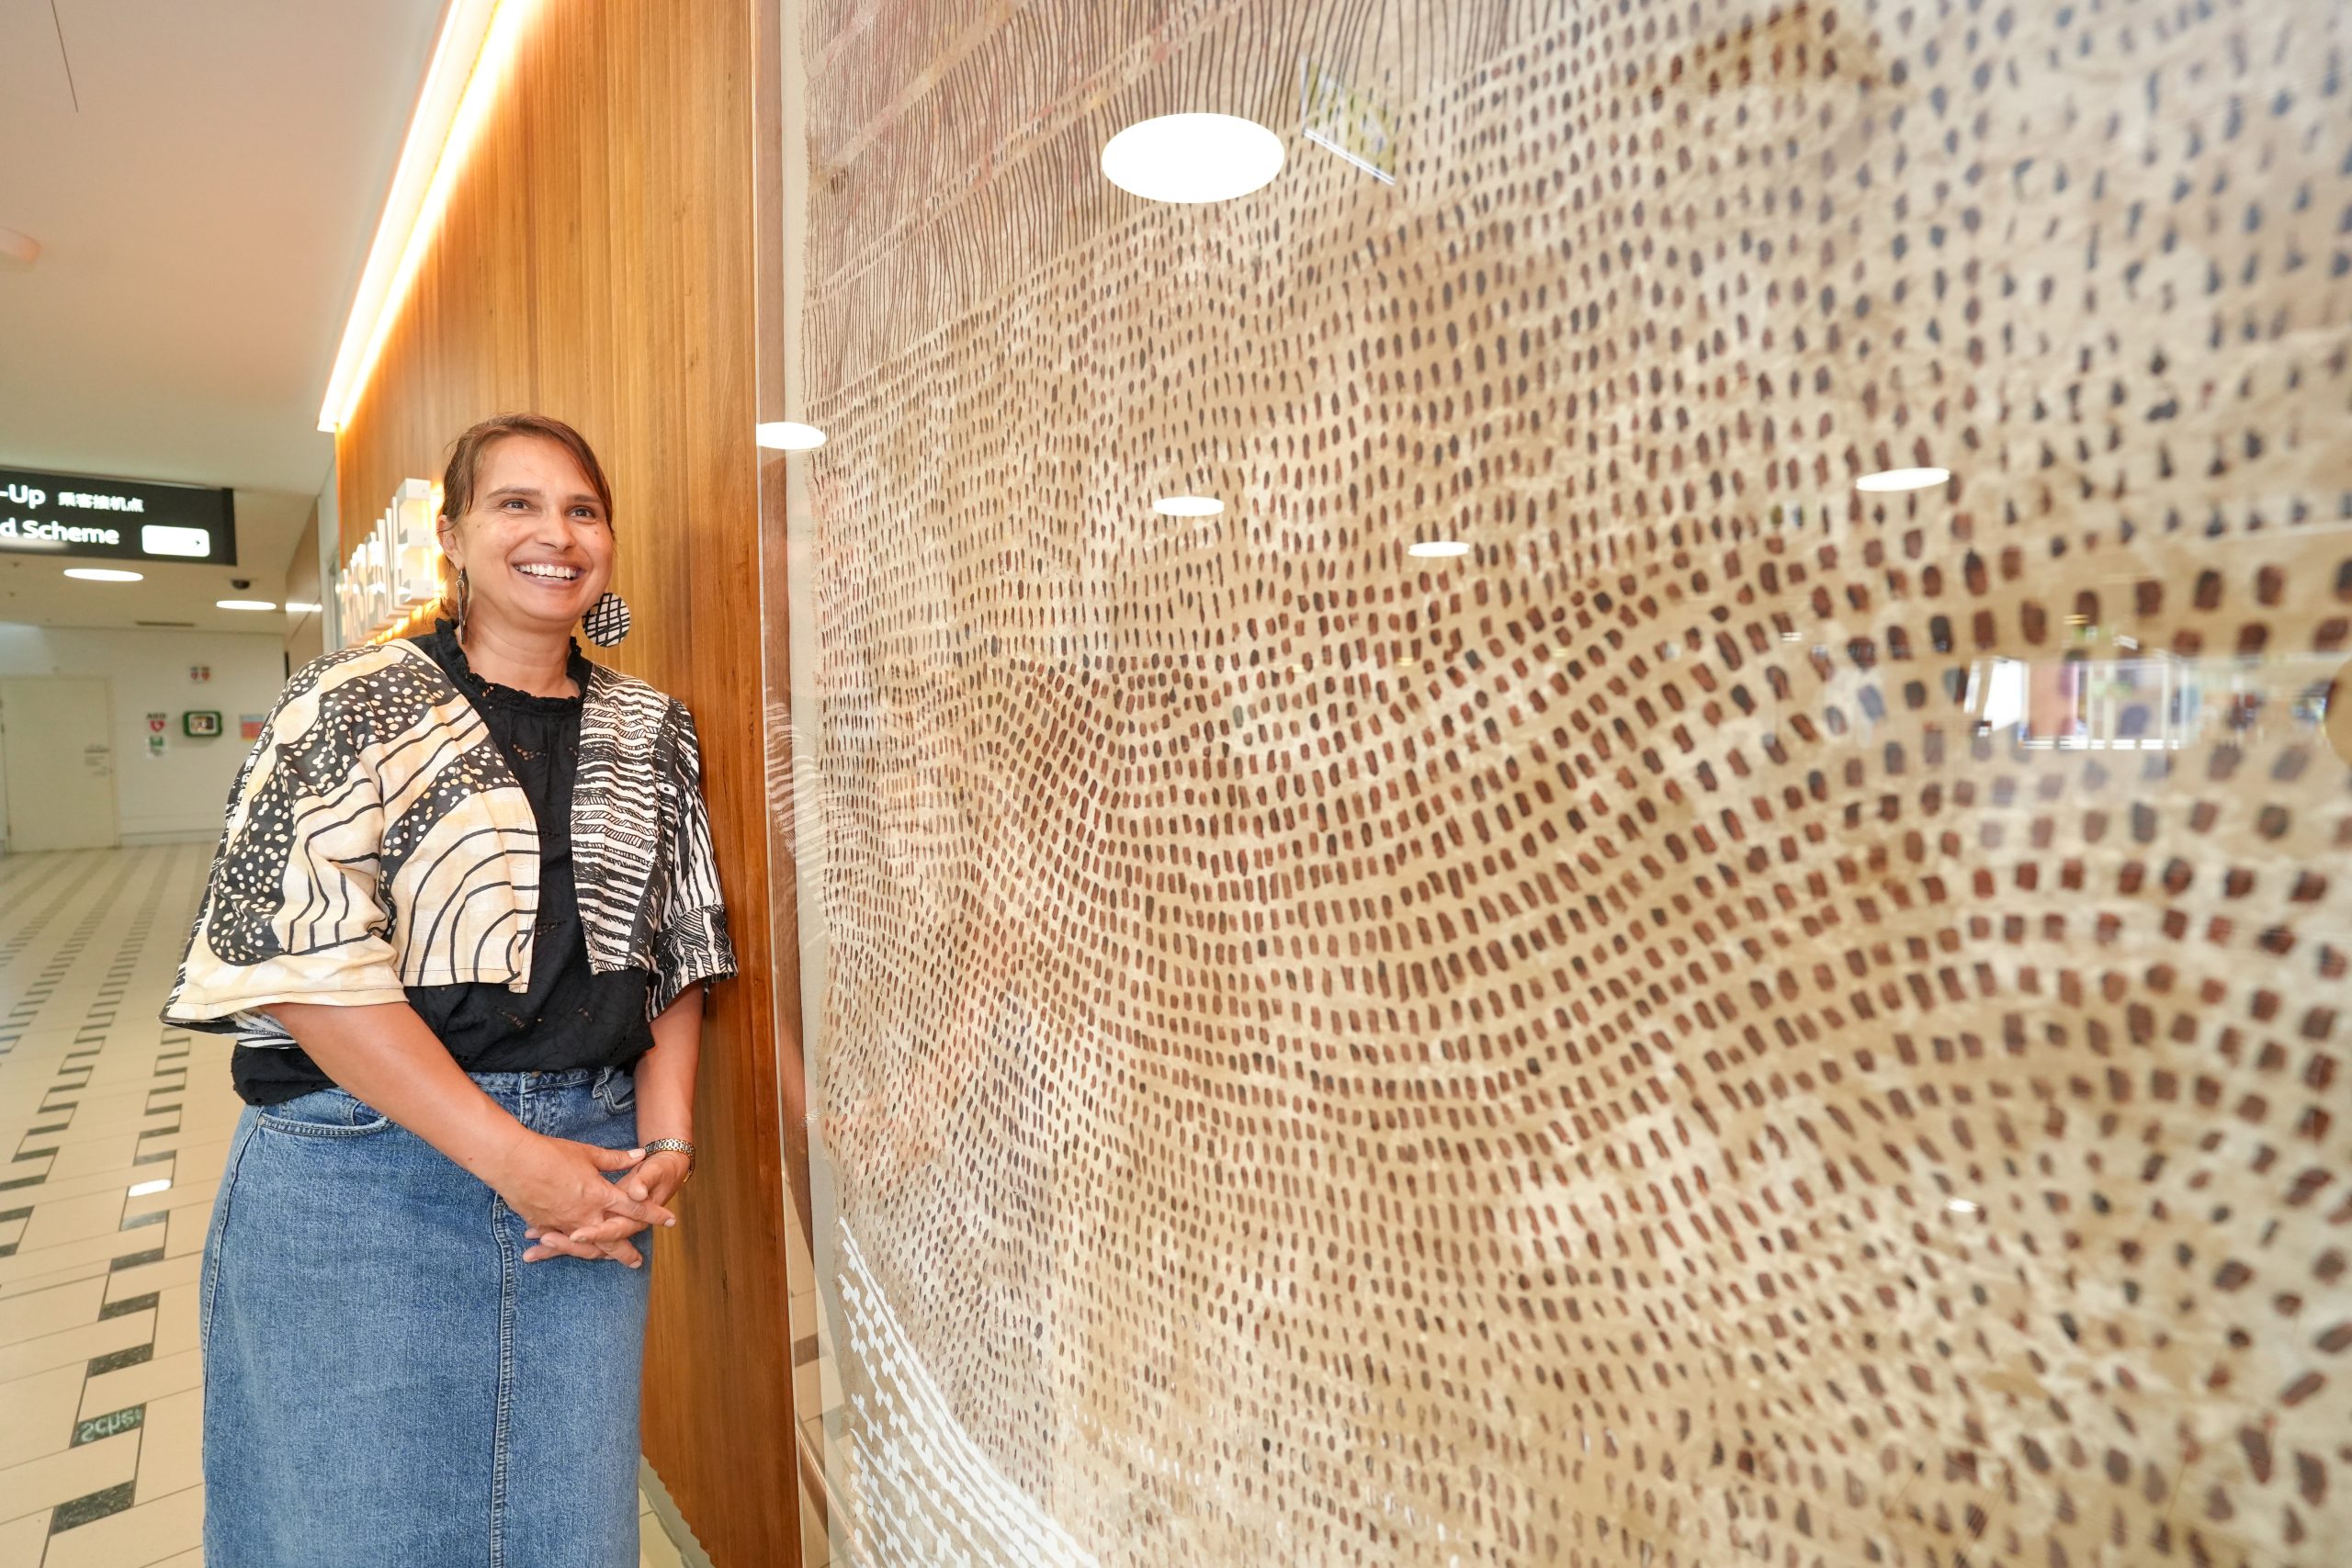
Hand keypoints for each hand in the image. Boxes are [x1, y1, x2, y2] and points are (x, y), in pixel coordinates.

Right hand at [487, 1131, 674, 1268]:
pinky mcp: (544, 1225)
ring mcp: (564, 1223)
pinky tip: (569, 1250)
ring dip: (599, 1255)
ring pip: (587, 1247)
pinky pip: (559, 1242)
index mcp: (600, 1195)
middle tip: (637, 1262)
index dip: (654, 1215)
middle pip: (613, 1238)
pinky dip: (565, 1248)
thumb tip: (640, 1155)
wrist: (514, 1162)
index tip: (670, 1221)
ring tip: (608, 1261)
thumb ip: (616, 1159)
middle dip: (626, 1252)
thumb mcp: (588, 1154)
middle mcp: (586, 1214)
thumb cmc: (552, 1154)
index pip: (635, 1208)